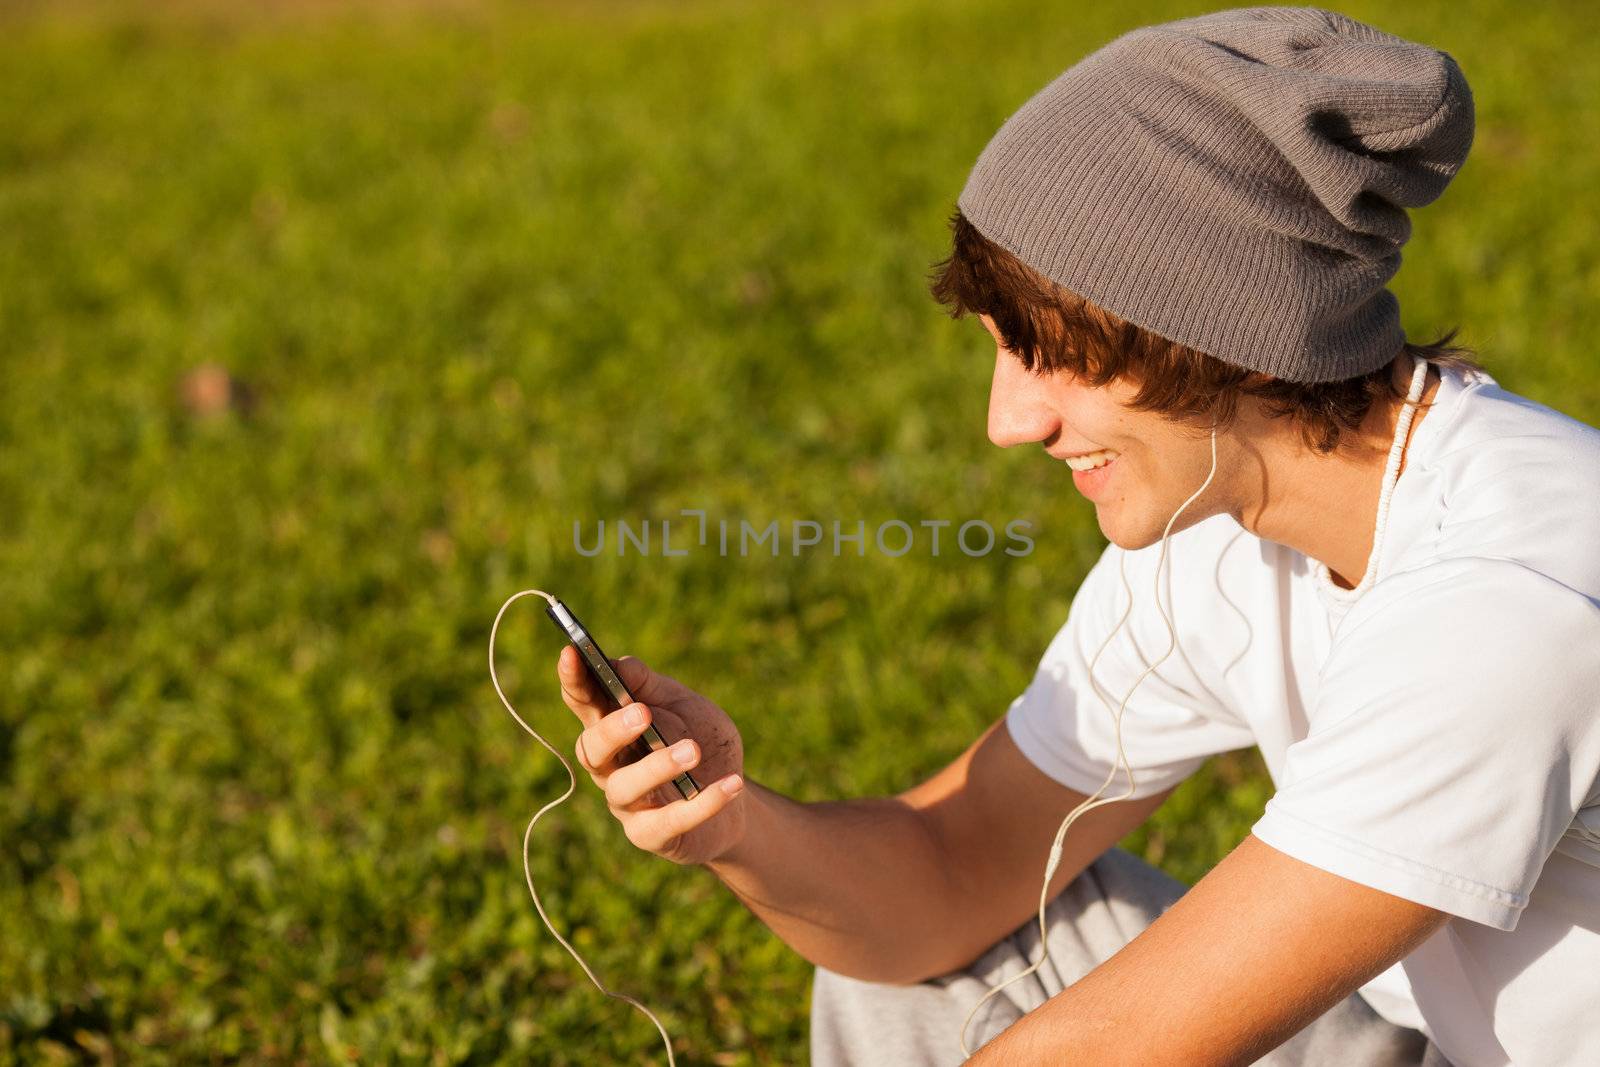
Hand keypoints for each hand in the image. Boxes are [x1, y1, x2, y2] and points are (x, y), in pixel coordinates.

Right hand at [557, 647, 747, 865]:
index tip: (571, 653)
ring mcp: (628, 804)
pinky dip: (703, 803)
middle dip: (612, 730)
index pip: (583, 702)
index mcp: (613, 727)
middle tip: (641, 713)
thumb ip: (653, 687)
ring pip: (624, 787)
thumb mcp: (685, 705)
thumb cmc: (702, 741)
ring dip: (658, 766)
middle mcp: (611, 767)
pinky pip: (670, 822)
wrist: (735, 795)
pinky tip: (732, 783)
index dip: (573, 680)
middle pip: (592, 750)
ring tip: (693, 751)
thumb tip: (621, 664)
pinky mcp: (652, 835)